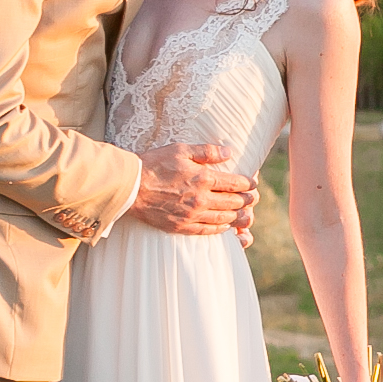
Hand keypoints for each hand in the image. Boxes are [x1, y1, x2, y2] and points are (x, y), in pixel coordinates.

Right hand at [132, 143, 258, 236]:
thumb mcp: (180, 150)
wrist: (129, 186)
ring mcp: (192, 215)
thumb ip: (207, 151)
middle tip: (253, 199)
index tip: (253, 183)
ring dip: (239, 217)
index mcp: (204, 178)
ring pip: (225, 219)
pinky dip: (221, 229)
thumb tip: (229, 152)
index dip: (248, 184)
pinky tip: (226, 227)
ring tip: (246, 215)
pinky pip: (208, 231)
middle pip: (234, 202)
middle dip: (247, 200)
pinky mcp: (181, 226)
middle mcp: (202, 199)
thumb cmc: (153, 164)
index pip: (236, 183)